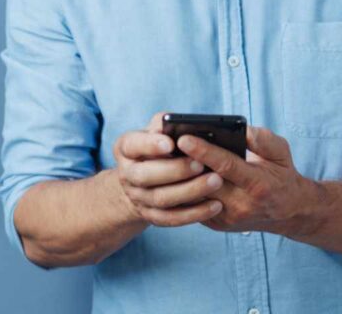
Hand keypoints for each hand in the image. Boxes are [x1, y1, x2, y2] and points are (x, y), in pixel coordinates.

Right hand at [112, 112, 224, 226]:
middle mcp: (127, 174)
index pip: (132, 145)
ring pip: (162, 198)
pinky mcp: (152, 216)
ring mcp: (138, 198)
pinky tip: (216, 205)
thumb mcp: (155, 131)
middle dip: (175, 170)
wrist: (141, 181)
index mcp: (126, 149)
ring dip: (190, 191)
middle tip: (201, 164)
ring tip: (216, 181)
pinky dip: (194, 213)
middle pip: (146, 175)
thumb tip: (180, 123)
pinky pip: (172, 218)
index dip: (150, 145)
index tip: (171, 143)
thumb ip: (164, 124)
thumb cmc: (155, 147)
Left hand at [176, 125, 321, 236]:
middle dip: (182, 164)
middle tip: (162, 145)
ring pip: (194, 197)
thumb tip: (240, 129)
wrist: (289, 213)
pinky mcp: (217, 224)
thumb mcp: (281, 152)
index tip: (183, 138)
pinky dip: (181, 190)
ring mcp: (227, 218)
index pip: (226, 166)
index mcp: (257, 184)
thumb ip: (262, 139)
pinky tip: (170, 173)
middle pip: (204, 182)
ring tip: (162, 156)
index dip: (203, 152)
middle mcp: (241, 204)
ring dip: (177, 178)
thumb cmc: (282, 175)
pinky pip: (193, 206)